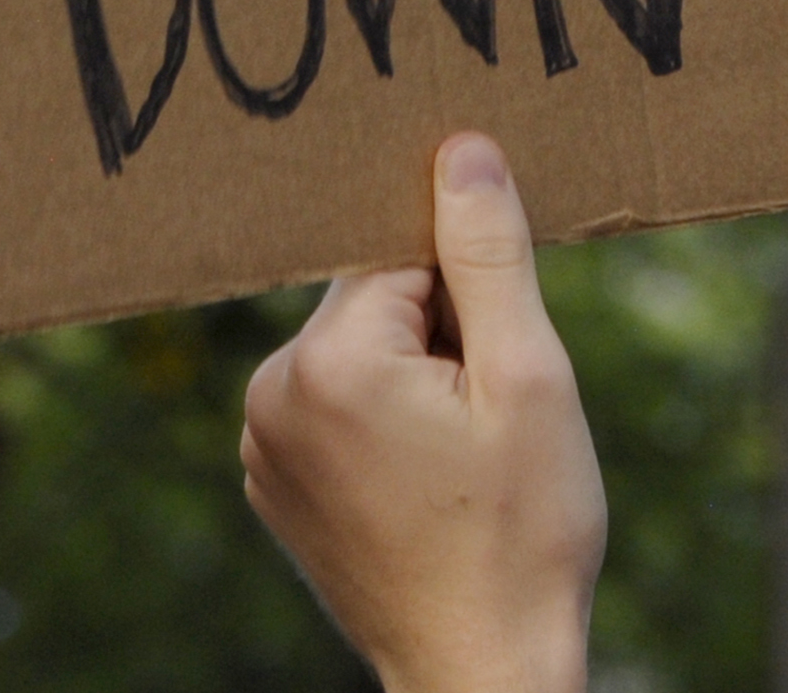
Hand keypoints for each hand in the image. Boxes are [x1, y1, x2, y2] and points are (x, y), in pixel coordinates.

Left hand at [241, 133, 607, 692]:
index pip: (401, 250)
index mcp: (325, 361)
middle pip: (374, 297)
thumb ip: (487, 254)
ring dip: (418, 374)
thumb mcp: (527, 378)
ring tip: (465, 455)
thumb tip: (459, 147)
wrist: (482, 674)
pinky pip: (337, 405)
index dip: (471, 284)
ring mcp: (260, 445)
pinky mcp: (273, 483)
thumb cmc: (521, 533)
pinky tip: (433, 480)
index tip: (502, 339)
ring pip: (358, 349)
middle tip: (492, 412)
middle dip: (444, 330)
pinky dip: (388, 419)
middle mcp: (269, 394)